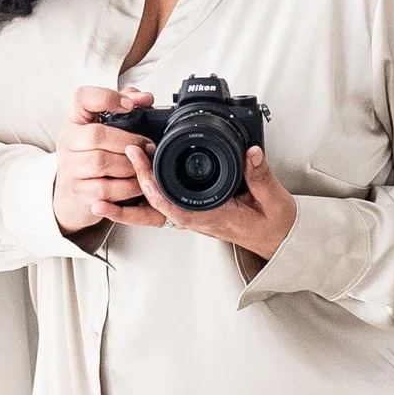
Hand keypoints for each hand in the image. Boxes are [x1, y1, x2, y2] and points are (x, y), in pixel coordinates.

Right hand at [52, 85, 164, 234]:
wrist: (74, 188)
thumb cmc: (95, 152)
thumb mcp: (105, 126)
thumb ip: (126, 106)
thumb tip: (145, 98)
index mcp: (76, 120)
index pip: (83, 98)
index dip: (106, 98)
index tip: (129, 105)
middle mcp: (68, 141)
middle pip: (96, 135)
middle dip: (129, 141)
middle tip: (148, 146)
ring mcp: (70, 167)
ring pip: (101, 163)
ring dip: (130, 165)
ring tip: (144, 165)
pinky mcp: (78, 191)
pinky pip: (105, 189)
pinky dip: (127, 187)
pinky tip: (137, 183)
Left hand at [112, 135, 296, 269]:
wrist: (280, 242)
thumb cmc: (274, 226)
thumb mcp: (274, 200)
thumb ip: (261, 176)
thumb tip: (250, 152)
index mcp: (212, 217)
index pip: (173, 205)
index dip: (152, 185)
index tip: (141, 158)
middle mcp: (197, 219)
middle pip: (155, 206)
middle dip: (134, 181)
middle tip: (125, 151)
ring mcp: (194, 216)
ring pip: (155, 208)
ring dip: (133, 193)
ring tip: (113, 172)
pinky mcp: (196, 211)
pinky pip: (165, 204)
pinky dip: (148, 193)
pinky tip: (136, 179)